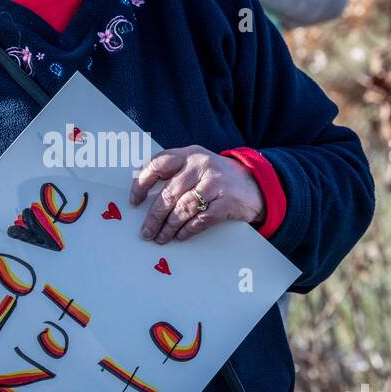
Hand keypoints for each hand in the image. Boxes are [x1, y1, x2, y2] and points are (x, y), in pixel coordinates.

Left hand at [129, 146, 264, 242]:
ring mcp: (215, 183)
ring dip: (169, 227)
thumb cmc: (218, 177)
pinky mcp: (226, 202)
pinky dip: (187, 230)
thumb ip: (174, 173)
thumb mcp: (197, 165)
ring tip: (161, 237)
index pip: (158, 164)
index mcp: (189, 154)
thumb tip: (145, 196)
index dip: (142, 183)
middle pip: (169, 193)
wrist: (255, 185)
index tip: (135, 201)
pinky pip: (200, 220)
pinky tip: (180, 236)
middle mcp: (201, 165)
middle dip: (154, 216)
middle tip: (146, 231)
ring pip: (183, 209)